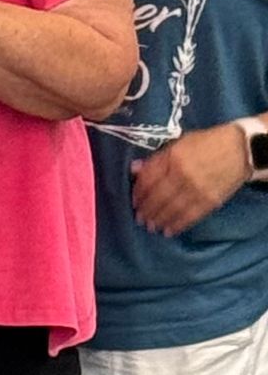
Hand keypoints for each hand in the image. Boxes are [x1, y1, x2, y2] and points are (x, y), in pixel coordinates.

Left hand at [130, 124, 251, 236]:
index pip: (149, 179)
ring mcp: (197, 190)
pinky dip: (178, 225)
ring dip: (159, 220)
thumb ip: (157, 159)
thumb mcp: (179, 144)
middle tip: (139, 219)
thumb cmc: (206, 143)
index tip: (134, 202)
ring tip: (151, 227)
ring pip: (172, 209)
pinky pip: (190, 216)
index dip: (139, 193)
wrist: (240, 149)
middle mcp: (182, 175)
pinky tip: (169, 231)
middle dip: (146, 210)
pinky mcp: (210, 200)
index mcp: (172, 158)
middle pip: (158, 197)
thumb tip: (133, 169)